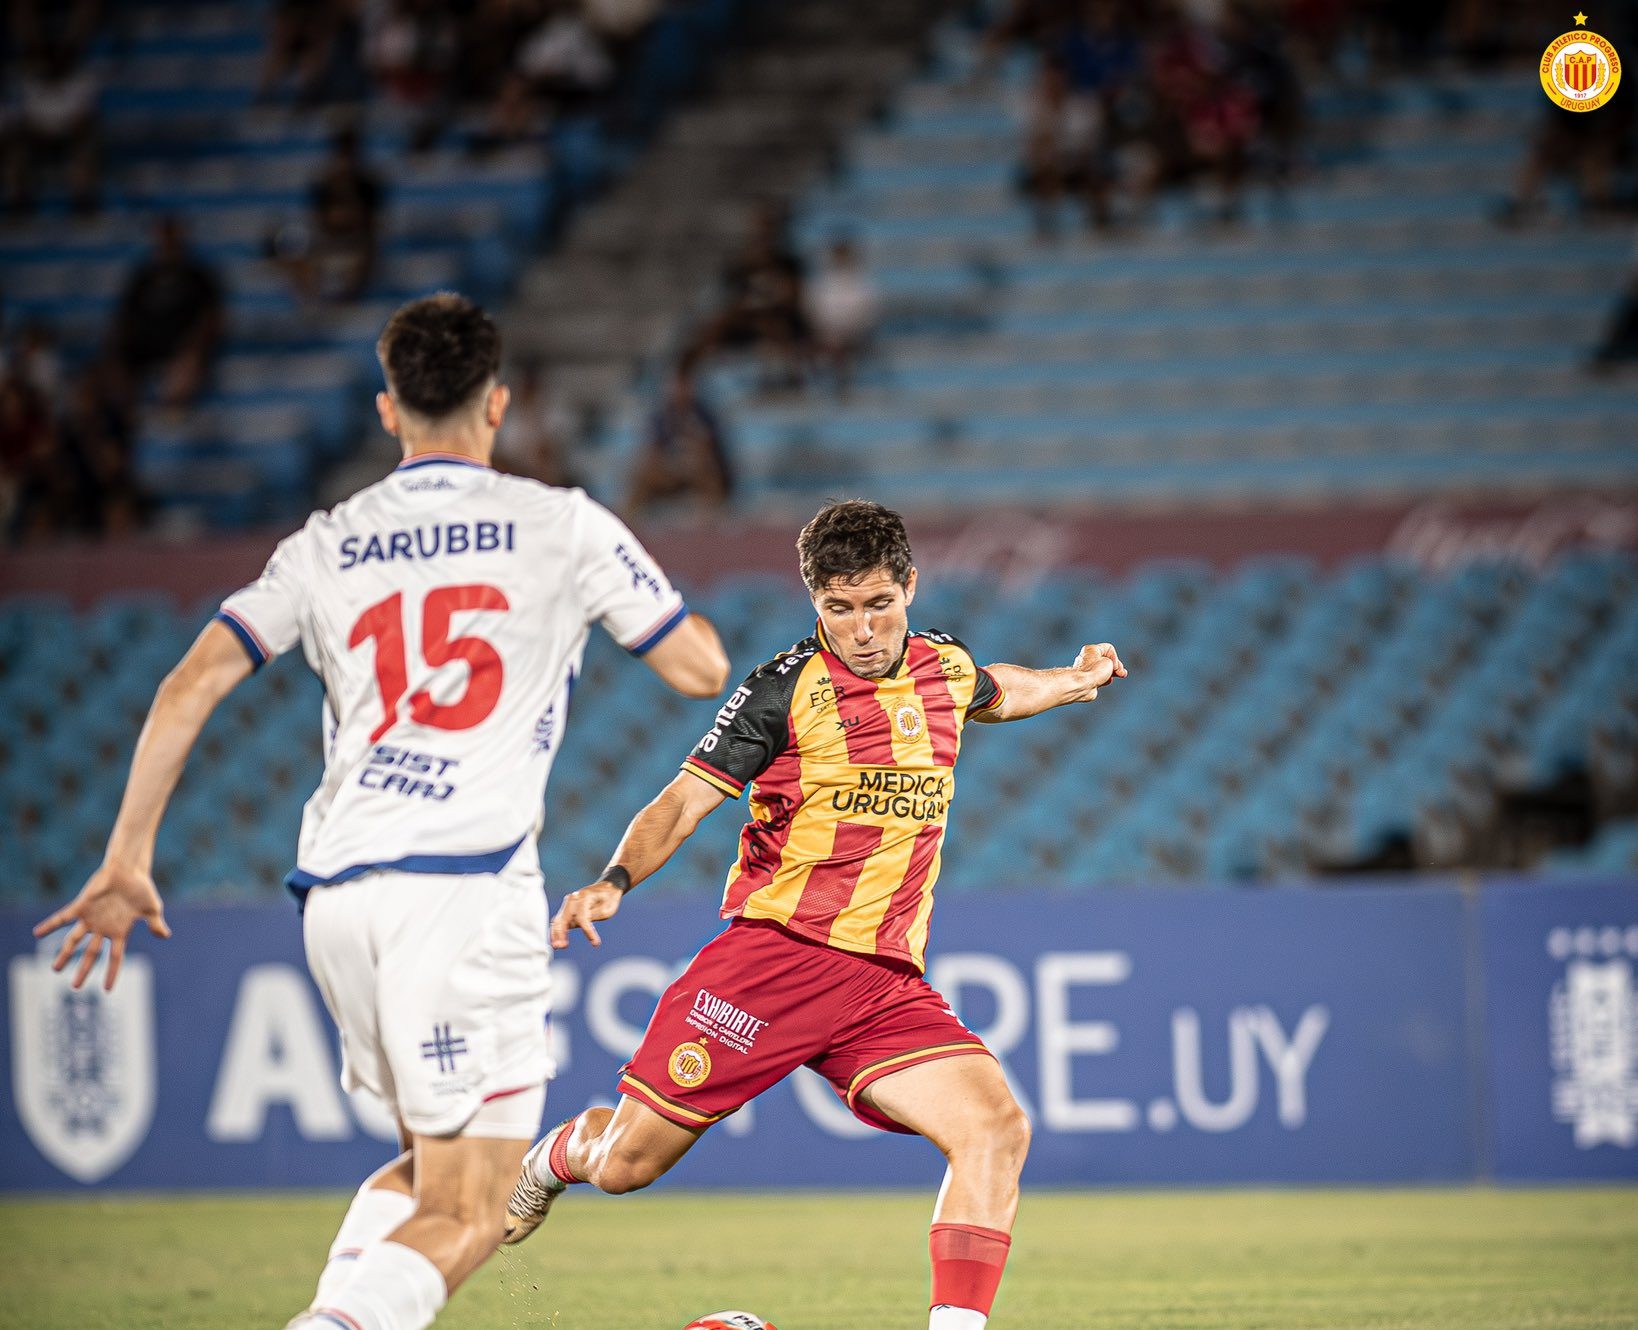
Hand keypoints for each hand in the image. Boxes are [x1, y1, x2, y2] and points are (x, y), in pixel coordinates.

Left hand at [33, 861, 171, 990]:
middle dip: (83, 970)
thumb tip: (164, 936)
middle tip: (75, 987)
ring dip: (64, 954)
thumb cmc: (141, 888)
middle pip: (91, 954)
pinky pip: (62, 918)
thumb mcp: (152, 909)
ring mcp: (91, 919)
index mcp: (119, 932)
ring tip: (55, 969)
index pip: (115, 958)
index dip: (111, 973)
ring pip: (74, 941)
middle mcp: (103, 929)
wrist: (128, 869)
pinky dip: (50, 925)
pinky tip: (38, 933)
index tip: (107, 989)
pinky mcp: (81, 906)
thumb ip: (156, 924)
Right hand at [550, 882, 625, 949]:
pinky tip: (556, 941)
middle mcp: (574, 899)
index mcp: (585, 897)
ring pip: (558, 920)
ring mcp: (569, 903)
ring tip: (557, 946)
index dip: (588, 931)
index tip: (595, 943)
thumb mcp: (607, 909)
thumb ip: (593, 916)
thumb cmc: (609, 899)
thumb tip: (580, 925)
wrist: (608, 887)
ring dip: (556, 934)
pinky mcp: (568, 909)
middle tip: (561, 947)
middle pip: (564, 917)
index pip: (583, 917)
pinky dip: (557, 931)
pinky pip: (559, 920)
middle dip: (561, 933)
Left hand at [1072, 642, 1126, 698]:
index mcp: (1091, 649)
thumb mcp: (1110, 661)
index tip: (1114, 666)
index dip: (1115, 658)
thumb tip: (1112, 670)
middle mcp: (1087, 658)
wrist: (1083, 685)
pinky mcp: (1086, 679)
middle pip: (1106, 659)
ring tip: (1115, 677)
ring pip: (1103, 669)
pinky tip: (1107, 682)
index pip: (1109, 649)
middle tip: (1122, 673)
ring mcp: (1086, 669)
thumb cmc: (1094, 672)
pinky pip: (1098, 677)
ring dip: (1111, 673)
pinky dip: (1104, 679)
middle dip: (1116, 666)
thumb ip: (1113, 663)